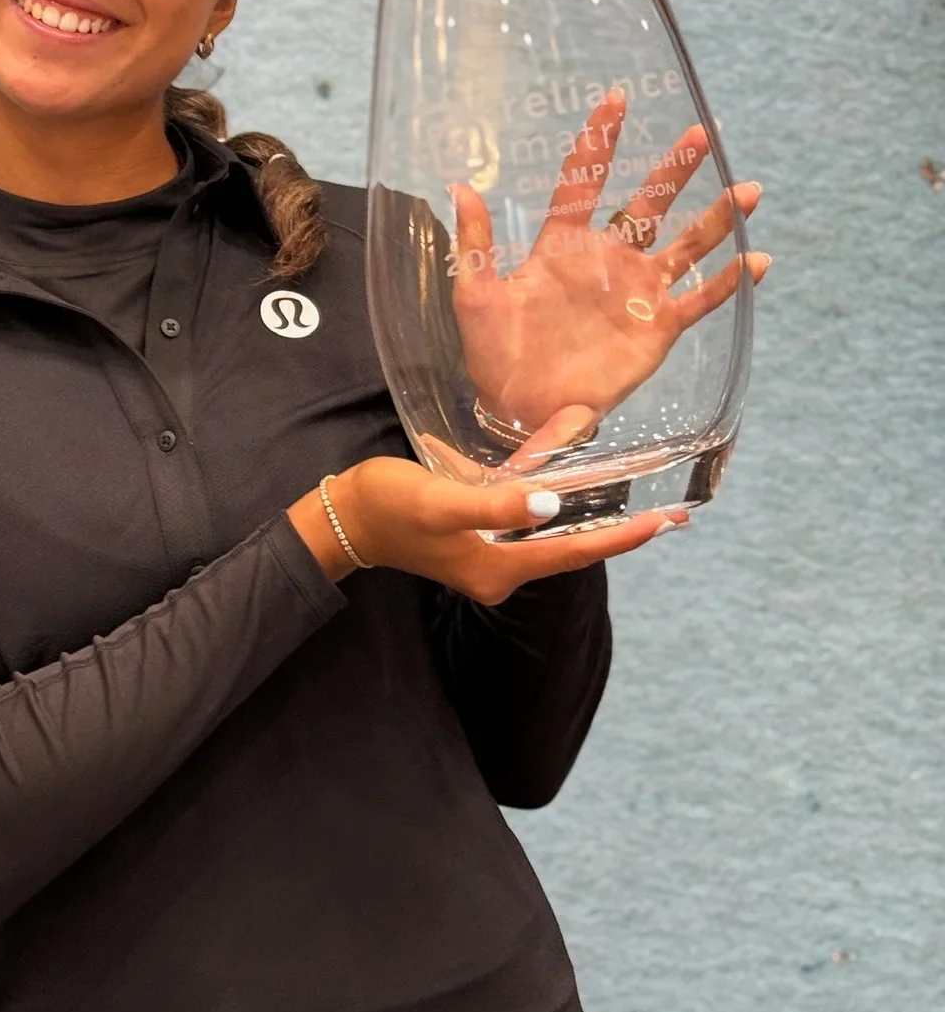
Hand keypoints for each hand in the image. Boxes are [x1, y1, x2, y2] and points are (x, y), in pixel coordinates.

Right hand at [290, 455, 685, 602]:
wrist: (343, 513)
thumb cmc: (389, 508)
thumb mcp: (443, 502)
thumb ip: (498, 503)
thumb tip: (552, 504)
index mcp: (498, 568)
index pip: (573, 552)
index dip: (621, 538)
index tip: (666, 525)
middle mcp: (499, 564)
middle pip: (568, 541)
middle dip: (614, 522)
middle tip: (669, 510)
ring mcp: (487, 546)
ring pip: (547, 517)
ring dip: (581, 492)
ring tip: (628, 474)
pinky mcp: (474, 524)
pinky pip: (519, 501)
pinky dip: (540, 476)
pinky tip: (564, 443)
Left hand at [448, 89, 770, 433]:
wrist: (519, 410)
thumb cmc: (494, 354)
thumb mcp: (474, 298)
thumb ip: (473, 244)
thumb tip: (460, 187)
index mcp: (562, 248)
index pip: (584, 183)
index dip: (599, 142)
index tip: (615, 99)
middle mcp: (606, 262)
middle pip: (647, 205)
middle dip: (675, 170)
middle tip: (701, 134)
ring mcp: (635, 293)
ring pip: (685, 246)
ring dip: (716, 219)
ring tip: (749, 191)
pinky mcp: (656, 328)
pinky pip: (699, 300)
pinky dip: (729, 283)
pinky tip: (757, 260)